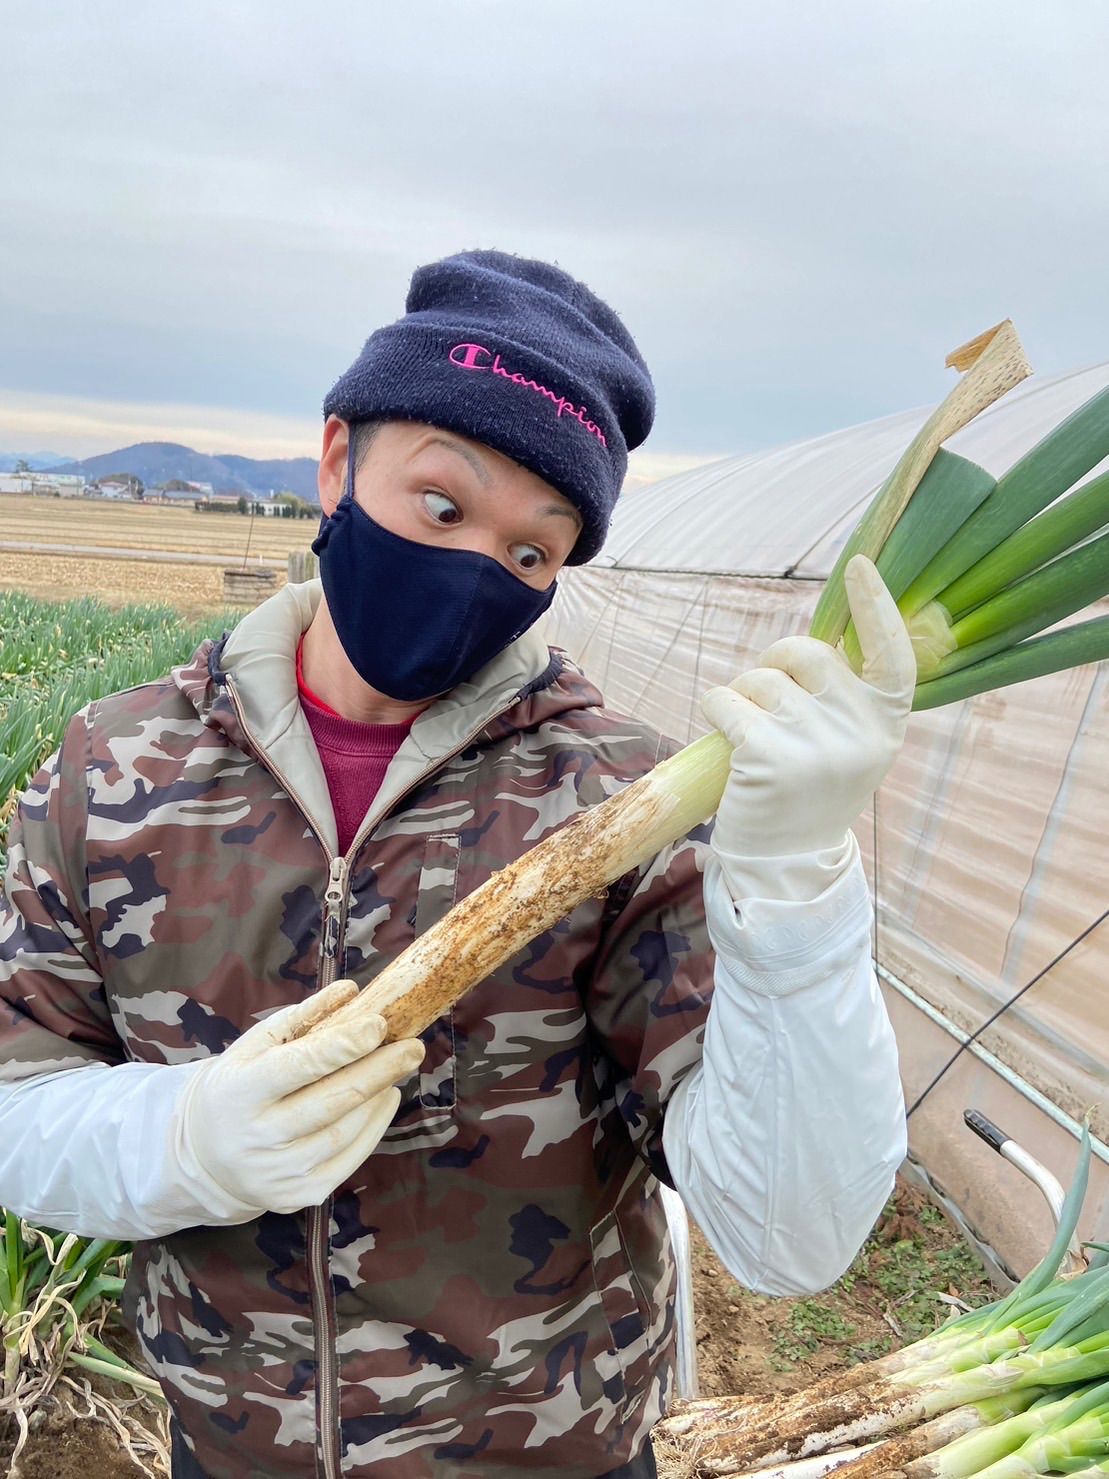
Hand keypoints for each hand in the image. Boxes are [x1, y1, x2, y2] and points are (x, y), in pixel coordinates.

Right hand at [173, 979, 424, 1215]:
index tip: (379, 1024)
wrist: (204, 1157)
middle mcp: (258, 1138)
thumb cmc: (238, 1088)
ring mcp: (279, 1173)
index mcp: (240, 1092)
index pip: (299, 1066)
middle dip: (379, 1071)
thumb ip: (301, 1018)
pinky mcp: (299, 1195)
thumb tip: (350, 992)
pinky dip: (374, 1126)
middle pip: (332, 1102)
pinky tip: (385, 1099)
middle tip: (414, 1046)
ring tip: (399, 1067)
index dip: (343, 1045)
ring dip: (379, 1096)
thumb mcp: (253, 1047)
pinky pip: (349, 1158)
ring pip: (345, 1132)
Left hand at [701, 556, 915, 902]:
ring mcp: (815, 744)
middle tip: (764, 696)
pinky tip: (724, 738)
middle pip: (807, 654)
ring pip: (760, 679)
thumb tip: (814, 644)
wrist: (786, 865)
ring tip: (749, 736)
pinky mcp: (767, 755)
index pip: (893, 654)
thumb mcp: (847, 747)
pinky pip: (726, 699)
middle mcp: (859, 732)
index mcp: (885, 725)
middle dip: (775, 662)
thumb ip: (842, 700)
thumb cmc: (809, 795)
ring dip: (742, 696)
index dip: (877, 607)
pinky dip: (717, 708)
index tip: (859, 568)